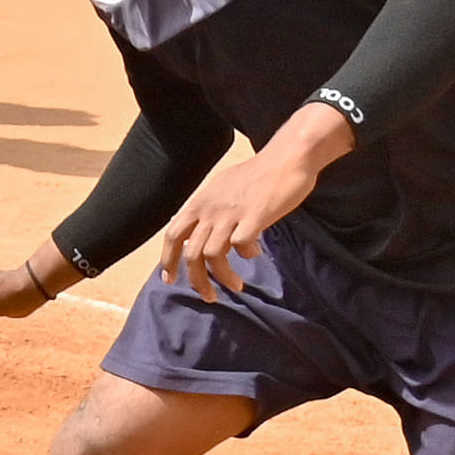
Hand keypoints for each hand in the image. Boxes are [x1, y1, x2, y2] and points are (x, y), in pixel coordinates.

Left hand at [157, 143, 325, 301]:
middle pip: (190, 253)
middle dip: (196, 280)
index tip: (170, 279)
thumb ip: (204, 207)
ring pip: (213, 255)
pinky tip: (255, 253)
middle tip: (208, 296)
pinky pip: (242, 245)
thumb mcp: (219, 187)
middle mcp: (210, 209)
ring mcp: (231, 213)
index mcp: (199, 203)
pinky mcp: (254, 217)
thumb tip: (188, 223)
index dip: (168, 260)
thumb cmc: (256, 174)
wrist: (286, 158)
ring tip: (236, 286)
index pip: (173, 235)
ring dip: (223, 276)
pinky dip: (247, 255)